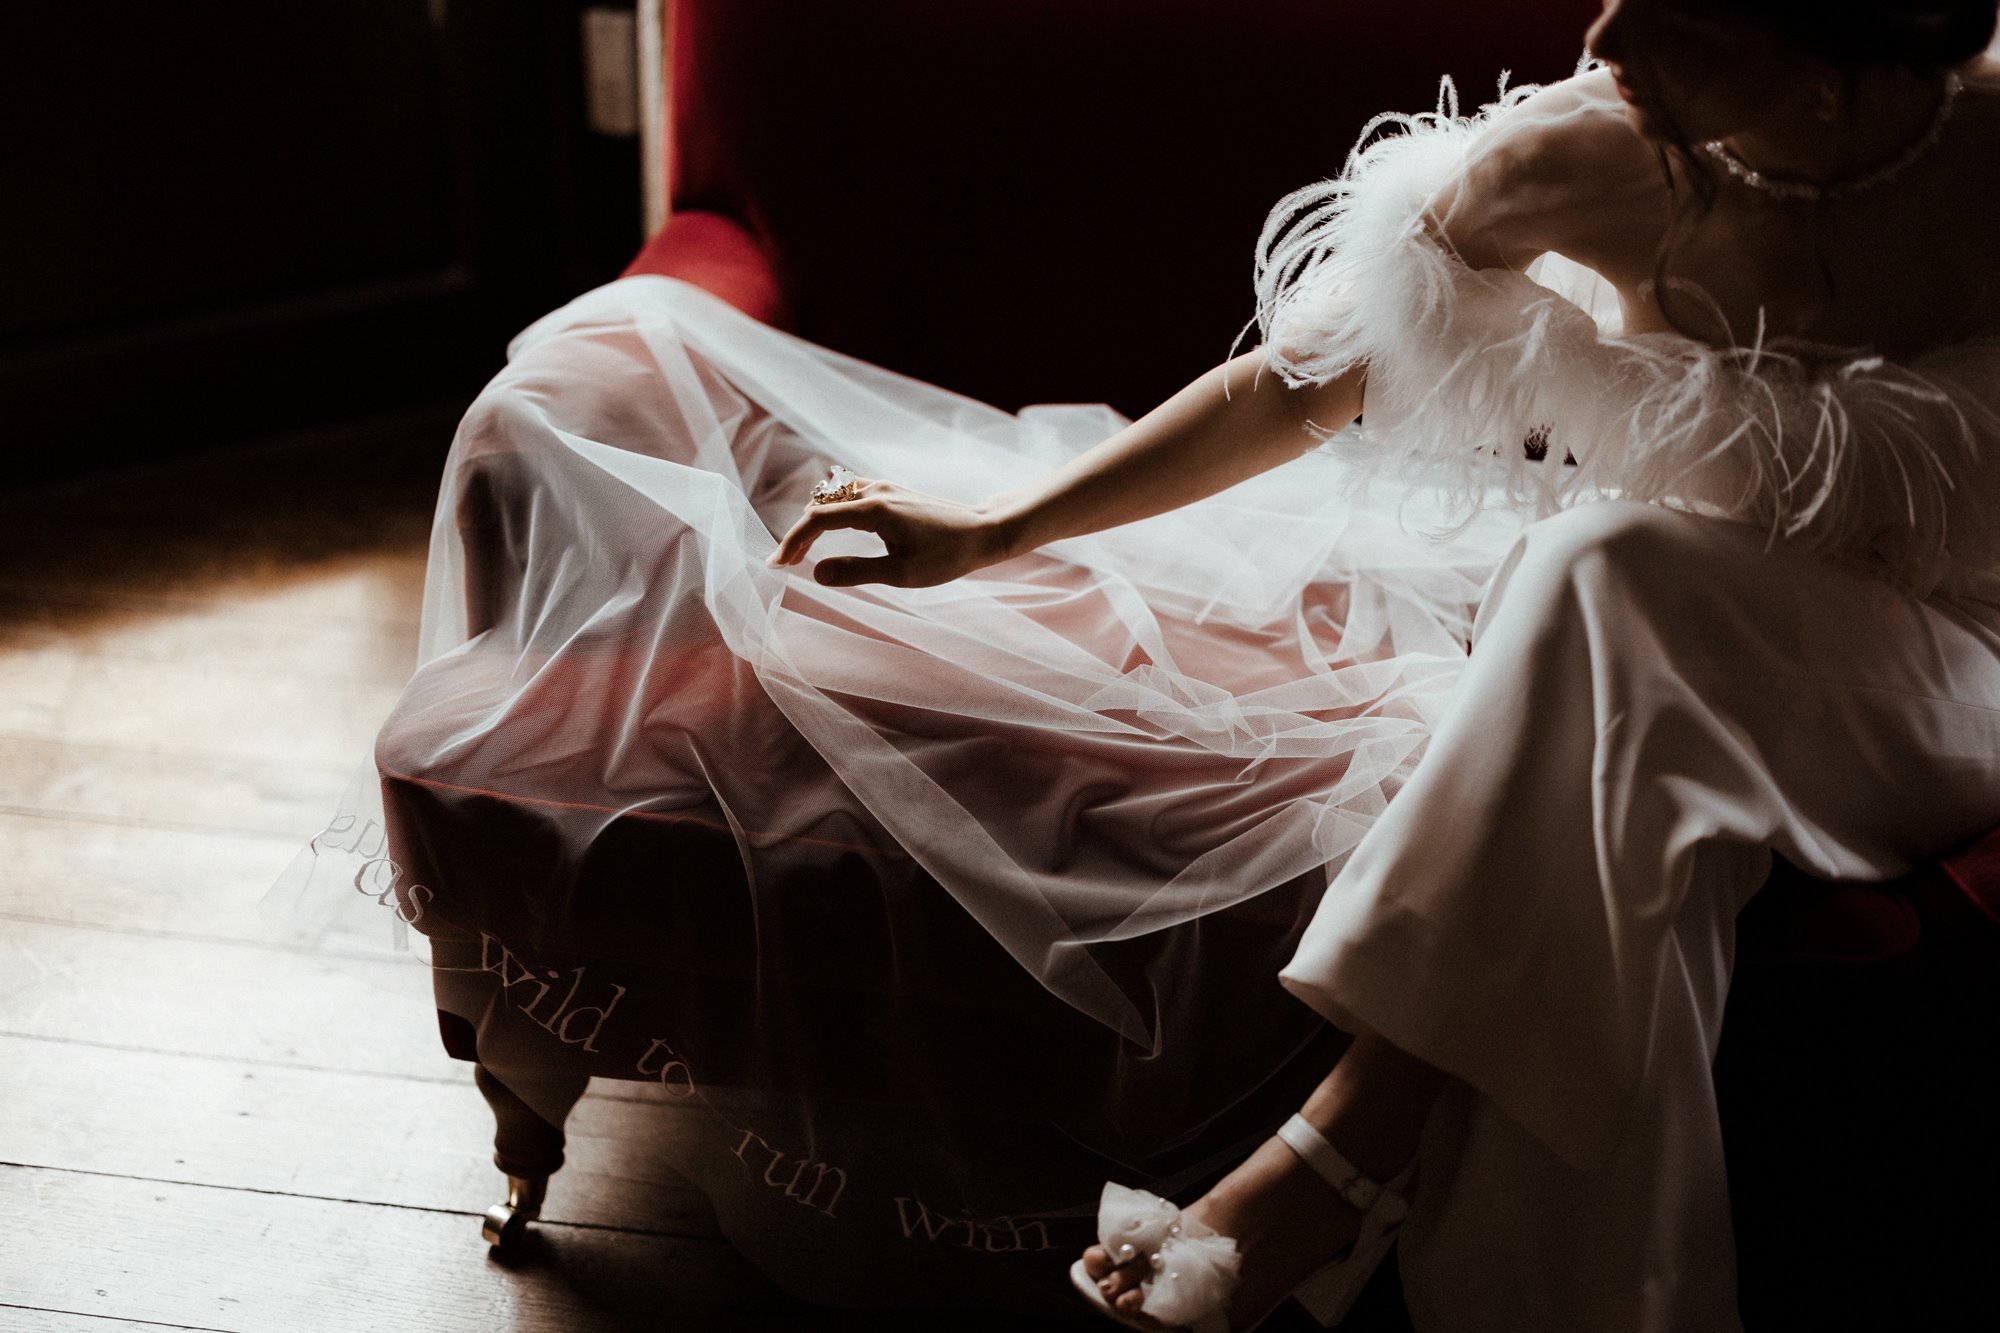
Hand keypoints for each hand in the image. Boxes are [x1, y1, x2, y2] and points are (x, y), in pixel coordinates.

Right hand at [766, 474, 1015, 586]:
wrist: (985, 532)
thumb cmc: (947, 555)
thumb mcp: (901, 573)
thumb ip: (856, 572)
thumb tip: (817, 573)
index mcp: (874, 509)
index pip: (817, 519)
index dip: (792, 541)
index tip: (778, 564)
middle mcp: (876, 491)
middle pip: (820, 505)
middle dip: (800, 533)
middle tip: (788, 563)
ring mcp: (886, 488)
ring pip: (835, 496)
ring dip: (816, 520)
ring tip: (806, 549)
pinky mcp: (895, 492)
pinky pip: (851, 495)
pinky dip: (834, 511)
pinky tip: (835, 529)